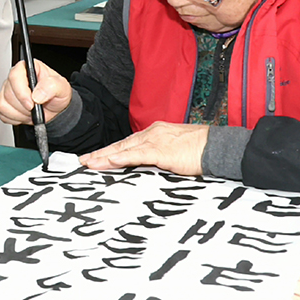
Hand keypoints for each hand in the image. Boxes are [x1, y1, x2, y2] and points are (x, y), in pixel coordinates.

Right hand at [0, 59, 71, 125]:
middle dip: (24, 106)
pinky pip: (2, 114)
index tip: (32, 103)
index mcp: (28, 68)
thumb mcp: (62, 87)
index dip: (22, 91)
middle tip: (36, 108)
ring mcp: (8, 90)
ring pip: (3, 105)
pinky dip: (15, 119)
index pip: (15, 75)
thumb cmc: (57, 93)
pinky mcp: (4, 103)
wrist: (55, 108)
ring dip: (20, 113)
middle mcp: (16, 78)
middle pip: (8, 93)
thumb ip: (52, 86)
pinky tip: (25, 115)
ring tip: (31, 111)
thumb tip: (37, 94)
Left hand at [80, 121, 208, 175]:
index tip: (96, 157)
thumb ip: (159, 156)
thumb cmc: (200, 150)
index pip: (127, 143)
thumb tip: (148, 167)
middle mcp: (152, 133)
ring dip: (104, 157)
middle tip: (83, 161)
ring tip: (89, 164)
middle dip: (101, 154)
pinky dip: (122, 158)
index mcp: (155, 133)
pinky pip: (137, 155)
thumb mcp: (175, 151)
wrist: (216, 146)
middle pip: (120, 145)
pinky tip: (110, 162)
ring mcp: (156, 141)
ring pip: (124, 149)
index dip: (110, 151)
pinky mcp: (162, 151)